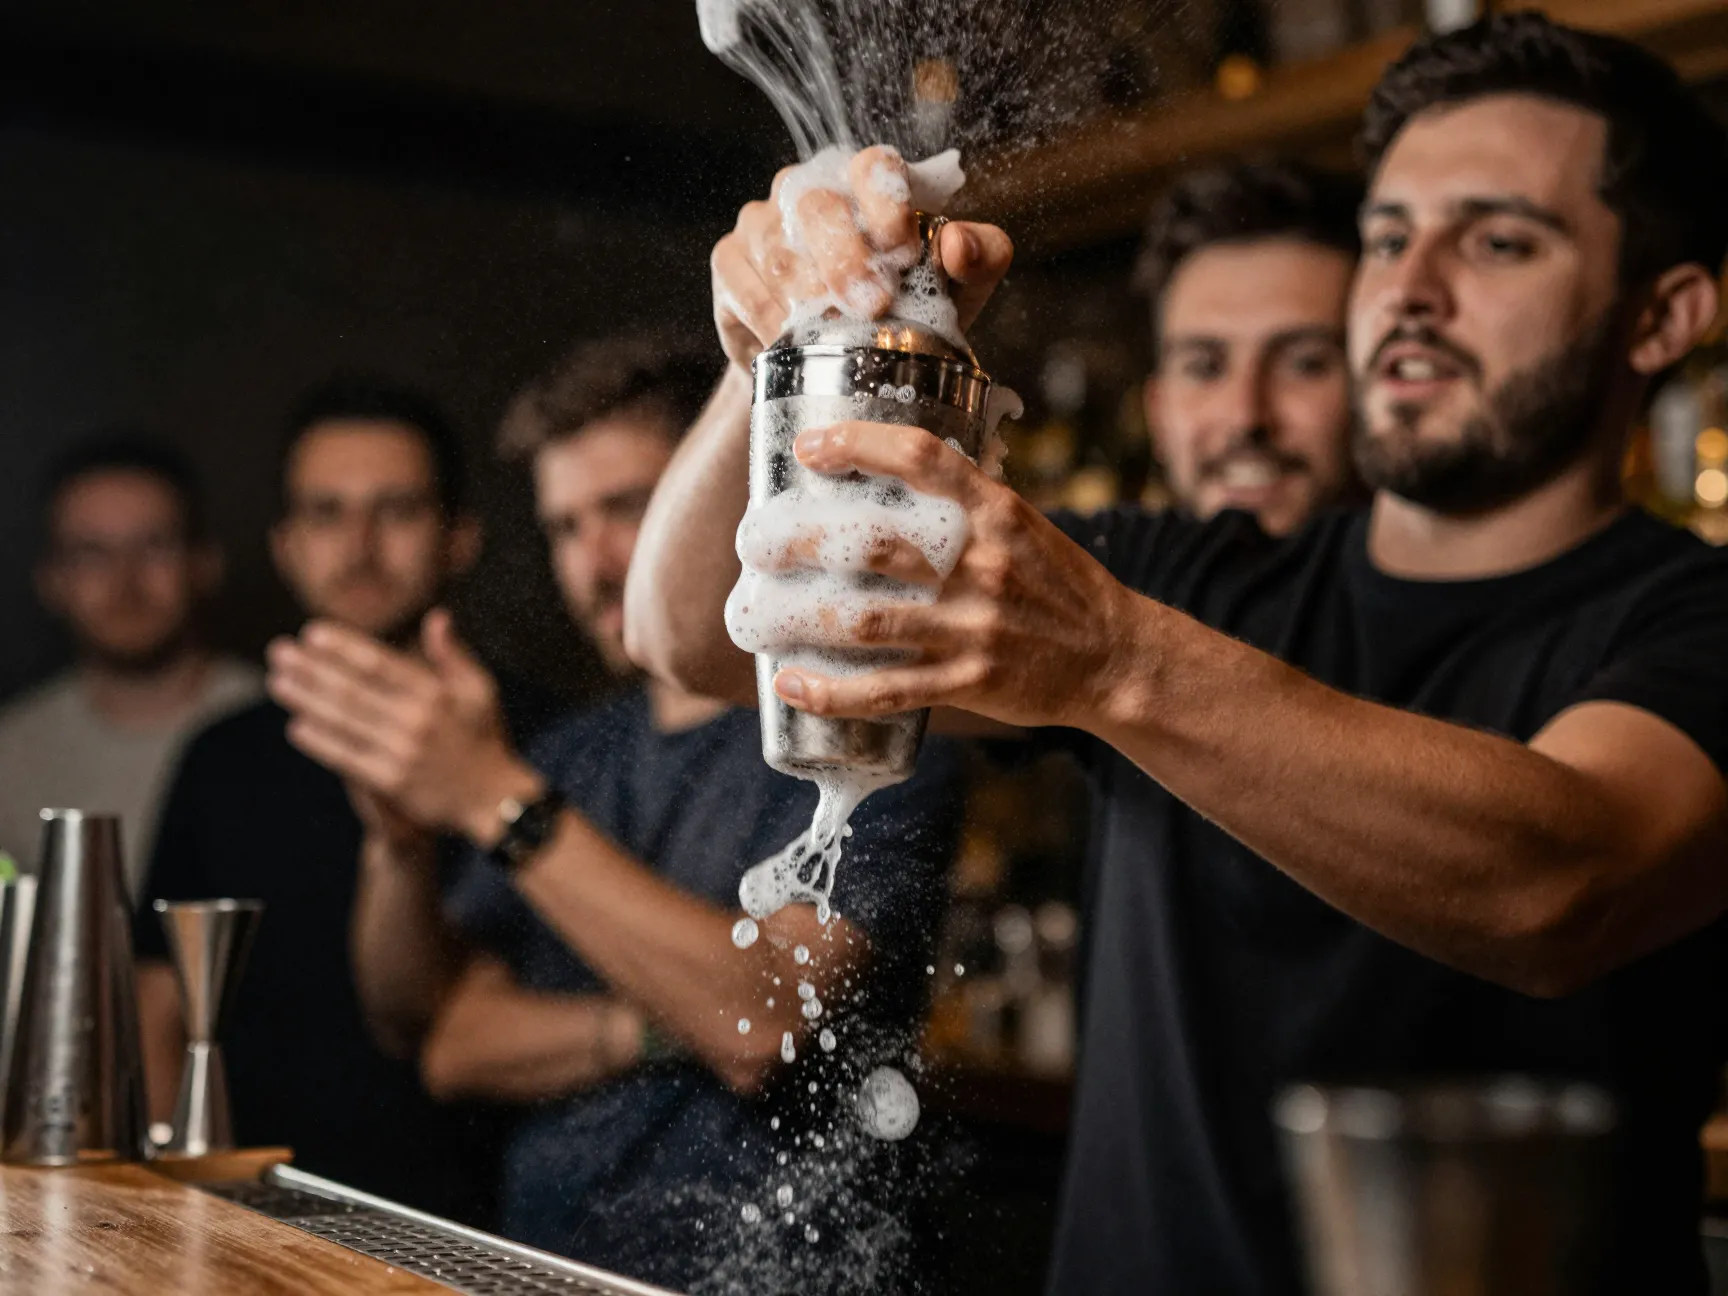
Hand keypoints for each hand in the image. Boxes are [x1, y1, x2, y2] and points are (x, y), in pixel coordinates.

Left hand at [267, 609, 540, 841]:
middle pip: (353, 690)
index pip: (380, 663)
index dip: (343, 647)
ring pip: (345, 722)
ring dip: (307, 700)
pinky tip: (297, 727)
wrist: (493, 800)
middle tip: (279, 651)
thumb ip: (453, 655)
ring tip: (278, 682)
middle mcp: (418, 721)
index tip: (311, 632)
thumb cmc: (485, 740)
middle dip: (313, 669)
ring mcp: (403, 753)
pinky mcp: (393, 783)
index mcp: (436, 694)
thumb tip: (436, 616)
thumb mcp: (480, 690)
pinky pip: (348, 758)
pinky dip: (321, 742)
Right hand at [711, 145, 1014, 370]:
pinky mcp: (729, 262)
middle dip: (846, 257)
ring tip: (831, 329)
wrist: (841, 368)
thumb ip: (981, 257)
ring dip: (806, 292)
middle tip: (872, 306)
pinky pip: (742, 282)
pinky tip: (788, 340)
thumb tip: (958, 244)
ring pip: (775, 247)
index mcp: (867, 185)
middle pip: (816, 205)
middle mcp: (810, 191)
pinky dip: (767, 314)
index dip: (885, 199)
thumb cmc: (906, 313)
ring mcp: (763, 223)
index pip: (872, 165)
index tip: (903, 249)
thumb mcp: (960, 290)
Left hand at [762, 421, 1146, 730]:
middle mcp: (981, 566)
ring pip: (864, 621)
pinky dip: (831, 691)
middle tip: (755, 540)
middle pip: (871, 546)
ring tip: (756, 612)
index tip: (808, 447)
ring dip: (799, 617)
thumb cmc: (1060, 585)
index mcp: (997, 513)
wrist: (1116, 657)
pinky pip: (886, 689)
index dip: (858, 445)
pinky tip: (791, 685)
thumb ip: (963, 504)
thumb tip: (887, 472)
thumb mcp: (1022, 525)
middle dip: (801, 541)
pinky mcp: (968, 681)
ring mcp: (972, 627)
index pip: (922, 458)